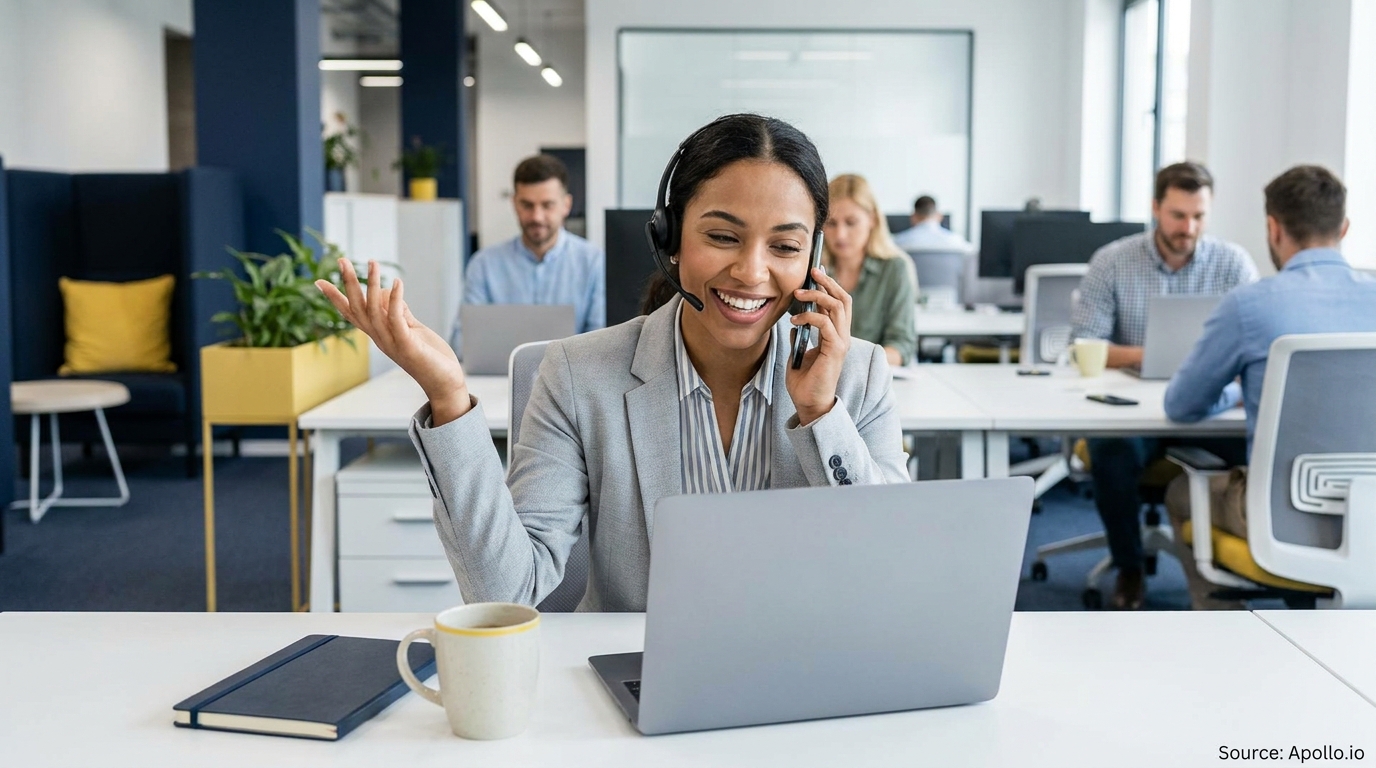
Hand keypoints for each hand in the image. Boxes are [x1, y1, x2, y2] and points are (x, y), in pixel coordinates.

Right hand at [316, 259, 471, 424]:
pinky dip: (395, 300)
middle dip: (349, 283)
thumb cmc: (430, 357)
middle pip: (357, 308)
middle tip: (341, 260)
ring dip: (372, 284)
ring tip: (372, 262)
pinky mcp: (407, 345)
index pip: (352, 314)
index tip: (318, 281)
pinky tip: (397, 282)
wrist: (444, 383)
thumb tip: (391, 293)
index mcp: (379, 334)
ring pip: (374, 310)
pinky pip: (396, 319)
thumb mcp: (412, 330)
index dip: (335, 298)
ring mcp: (392, 342)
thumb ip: (401, 313)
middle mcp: (380, 338)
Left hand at [786, 267, 850, 424]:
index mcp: (835, 336)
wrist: (809, 404)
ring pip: (837, 306)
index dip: (829, 285)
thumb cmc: (804, 383)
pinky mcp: (835, 349)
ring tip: (798, 293)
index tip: (816, 272)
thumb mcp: (799, 353)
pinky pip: (825, 323)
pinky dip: (809, 317)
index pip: (838, 303)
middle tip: (812, 271)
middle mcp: (842, 336)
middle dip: (828, 282)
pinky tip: (794, 321)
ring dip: (817, 295)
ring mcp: (841, 342)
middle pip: (843, 299)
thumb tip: (795, 325)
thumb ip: (800, 337)